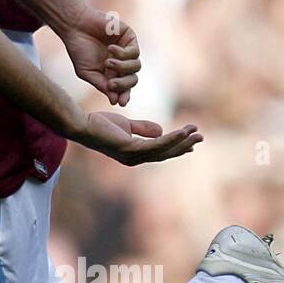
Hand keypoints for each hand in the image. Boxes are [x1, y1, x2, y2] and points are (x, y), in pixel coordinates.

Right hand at [61, 10, 140, 105]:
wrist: (75, 27)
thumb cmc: (78, 49)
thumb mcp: (87, 72)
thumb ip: (101, 85)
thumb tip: (115, 101)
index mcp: (112, 73)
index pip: (124, 88)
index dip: (124, 95)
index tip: (121, 102)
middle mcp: (122, 63)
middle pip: (133, 79)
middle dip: (124, 84)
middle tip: (111, 83)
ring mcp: (127, 50)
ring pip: (136, 66)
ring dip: (122, 67)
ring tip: (107, 62)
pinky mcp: (129, 38)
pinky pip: (134, 52)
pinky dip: (123, 53)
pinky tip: (110, 49)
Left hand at [76, 111, 201, 165]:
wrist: (83, 124)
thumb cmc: (100, 124)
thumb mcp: (126, 125)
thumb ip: (143, 128)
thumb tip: (161, 130)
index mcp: (135, 153)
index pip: (160, 151)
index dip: (177, 147)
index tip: (192, 141)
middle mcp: (135, 158)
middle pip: (165, 153)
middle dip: (184, 146)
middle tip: (201, 137)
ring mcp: (132, 156)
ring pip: (163, 150)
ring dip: (181, 142)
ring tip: (196, 133)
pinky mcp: (129, 149)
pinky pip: (155, 145)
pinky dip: (170, 139)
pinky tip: (182, 132)